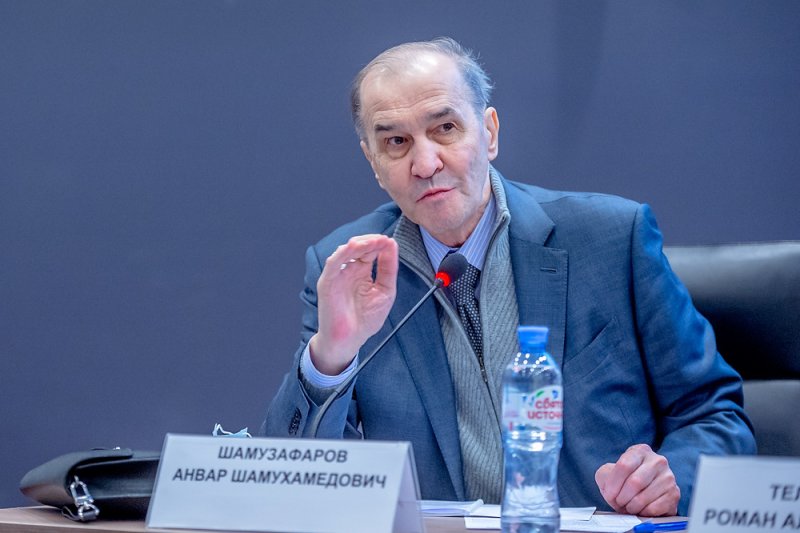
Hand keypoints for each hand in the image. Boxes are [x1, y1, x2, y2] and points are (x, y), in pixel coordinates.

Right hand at [309, 234, 397, 374]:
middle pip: (358, 247)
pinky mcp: (327, 282)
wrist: (350, 340)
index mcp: (362, 272)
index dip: (380, 244)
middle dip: (371, 241)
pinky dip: (342, 253)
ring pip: (345, 251)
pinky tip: (353, 246)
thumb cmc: (365, 319)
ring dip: (359, 244)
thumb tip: (392, 244)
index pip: (371, 251)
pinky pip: (333, 263)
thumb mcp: (385, 291)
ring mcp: (338, 274)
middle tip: (383, 239)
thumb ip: (388, 269)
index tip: (390, 241)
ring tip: (373, 241)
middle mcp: (349, 270)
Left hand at [595, 444, 679, 515]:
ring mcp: (668, 477)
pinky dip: (643, 512)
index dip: (614, 483)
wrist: (644, 492)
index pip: (624, 465)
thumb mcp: (609, 473)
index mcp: (640, 451)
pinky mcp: (674, 494)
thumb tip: (610, 486)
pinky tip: (641, 509)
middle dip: (622, 497)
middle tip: (619, 502)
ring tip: (629, 506)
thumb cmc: (624, 481)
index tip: (610, 494)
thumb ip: (604, 475)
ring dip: (632, 506)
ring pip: (644, 497)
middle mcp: (657, 461)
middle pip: (635, 482)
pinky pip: (655, 508)